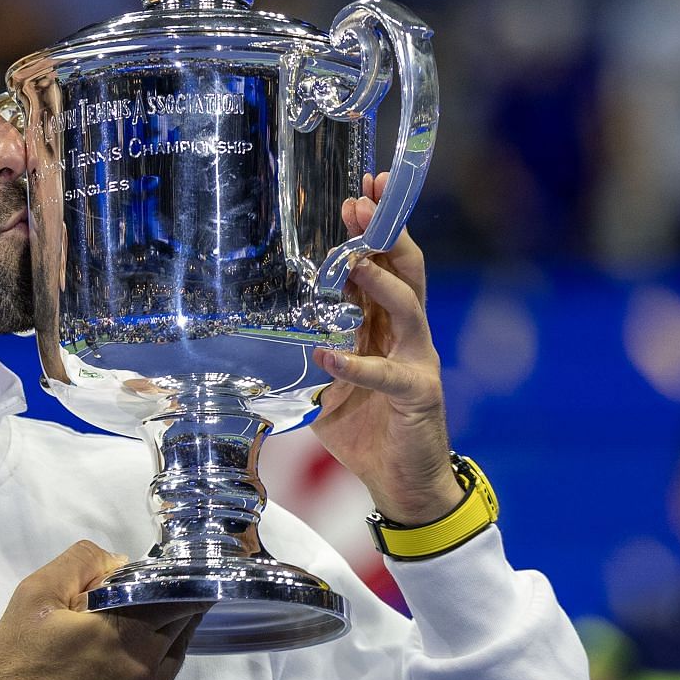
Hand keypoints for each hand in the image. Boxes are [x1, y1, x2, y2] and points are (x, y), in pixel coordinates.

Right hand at [0, 541, 203, 679]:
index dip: (175, 577)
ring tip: (137, 625)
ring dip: (166, 632)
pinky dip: (154, 665)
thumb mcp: (34, 596)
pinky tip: (125, 662)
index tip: (166, 569)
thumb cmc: (18, 665)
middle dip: (172, 602)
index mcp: (126, 632)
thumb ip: (80, 563)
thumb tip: (120, 563)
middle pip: (183, 621)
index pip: (178, 593)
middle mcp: (149, 666)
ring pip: (177, 651)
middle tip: (147, 594)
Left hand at [310, 171, 464, 525]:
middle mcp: (408, 337)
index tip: (358, 193)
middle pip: (406, 271)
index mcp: (387, 328)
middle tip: (361, 202)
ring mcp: (418, 363)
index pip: (385, 266)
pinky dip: (356, 365)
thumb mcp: (330, 386)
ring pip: (409, 308)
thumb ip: (312, 353)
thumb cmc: (369, 433)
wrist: (405, 487)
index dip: (374, 230)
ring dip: (381, 282)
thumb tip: (261, 335)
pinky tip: (328, 357)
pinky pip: (386, 375)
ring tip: (354, 260)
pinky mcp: (418, 395)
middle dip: (385, 233)